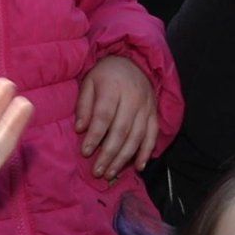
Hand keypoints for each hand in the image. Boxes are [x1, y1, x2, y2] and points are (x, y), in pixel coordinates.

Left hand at [72, 52, 158, 178]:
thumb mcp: (89, 82)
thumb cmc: (106, 75)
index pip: (105, 115)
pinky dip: (147, 152)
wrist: (133, 61)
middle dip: (108, 153)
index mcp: (114, 88)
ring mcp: (147, 106)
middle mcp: (134, 98)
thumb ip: (84, 105)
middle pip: (122, 129)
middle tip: (97, 171)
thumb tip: (80, 129)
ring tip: (111, 173)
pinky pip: (153, 134)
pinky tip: (139, 166)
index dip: (95, 135)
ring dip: (124, 157)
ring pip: (137, 136)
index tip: (85, 152)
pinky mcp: (154, 113)